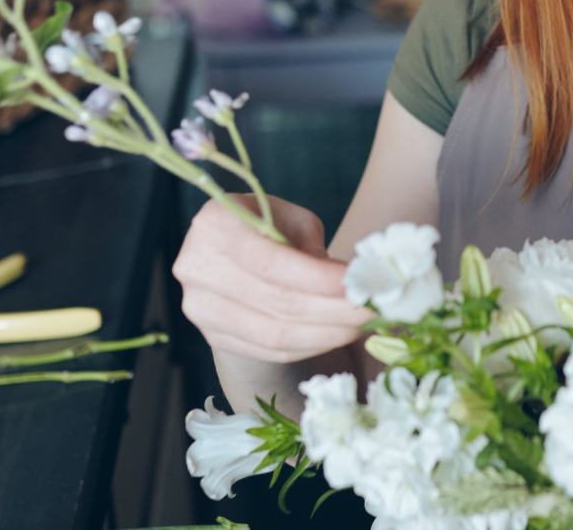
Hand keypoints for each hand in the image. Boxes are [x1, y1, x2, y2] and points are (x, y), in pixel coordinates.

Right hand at [175, 194, 374, 362]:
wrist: (229, 253)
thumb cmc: (267, 227)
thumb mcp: (291, 221)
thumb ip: (314, 251)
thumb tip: (351, 287)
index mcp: (214, 224)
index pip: (273, 263)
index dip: (321, 280)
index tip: (363, 286)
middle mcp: (197, 267)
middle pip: (278, 303)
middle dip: (335, 311)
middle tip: (374, 310)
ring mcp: (200, 308)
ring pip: (276, 335)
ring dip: (328, 334)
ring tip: (362, 325)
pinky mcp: (213, 336)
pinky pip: (270, 351)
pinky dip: (310, 346)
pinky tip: (337, 335)